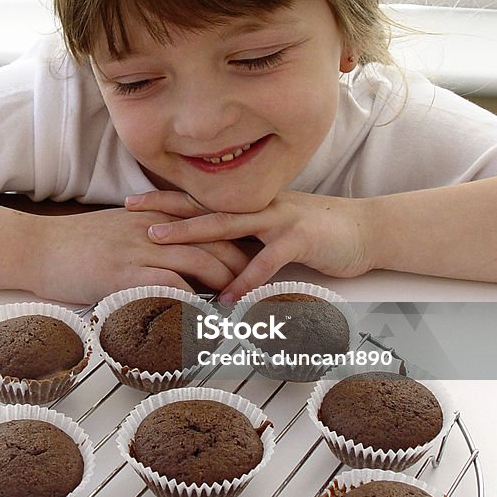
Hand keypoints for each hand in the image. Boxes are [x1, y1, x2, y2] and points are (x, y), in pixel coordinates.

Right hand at [27, 206, 249, 304]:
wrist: (37, 248)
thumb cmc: (75, 243)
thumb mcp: (119, 228)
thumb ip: (150, 235)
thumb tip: (174, 253)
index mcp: (156, 215)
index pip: (209, 220)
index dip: (235, 239)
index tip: (254, 257)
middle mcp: (155, 227)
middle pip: (214, 239)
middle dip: (241, 263)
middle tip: (258, 285)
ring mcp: (142, 248)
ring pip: (200, 260)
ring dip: (226, 283)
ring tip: (242, 303)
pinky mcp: (127, 273)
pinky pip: (172, 285)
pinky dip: (195, 300)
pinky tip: (208, 315)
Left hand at [124, 190, 372, 303]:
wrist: (365, 230)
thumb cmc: (317, 233)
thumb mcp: (274, 231)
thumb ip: (245, 240)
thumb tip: (211, 259)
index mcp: (251, 204)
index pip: (202, 199)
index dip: (166, 199)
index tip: (132, 202)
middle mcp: (259, 205)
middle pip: (204, 204)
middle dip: (165, 209)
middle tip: (131, 215)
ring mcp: (278, 218)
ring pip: (227, 225)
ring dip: (191, 235)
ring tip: (160, 245)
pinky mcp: (300, 238)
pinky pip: (267, 261)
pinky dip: (246, 280)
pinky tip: (228, 298)